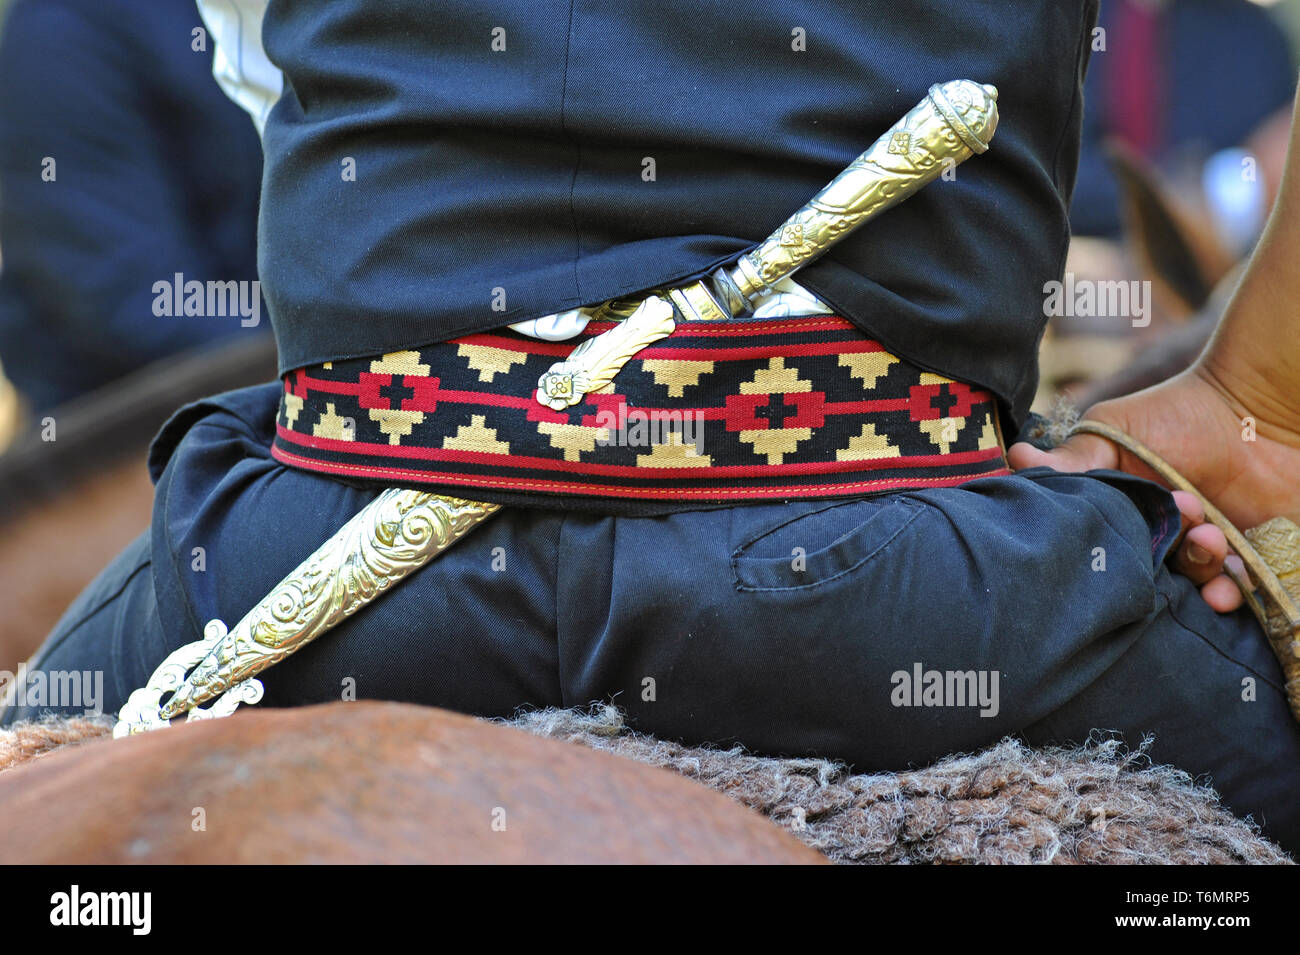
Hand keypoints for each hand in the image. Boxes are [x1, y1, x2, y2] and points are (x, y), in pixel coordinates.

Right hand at [1008, 364, 1299, 612]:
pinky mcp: (1246, 560)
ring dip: (1196, 573)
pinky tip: (1226, 584)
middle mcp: (1157, 538)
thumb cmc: (1179, 412)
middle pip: (1143, 575)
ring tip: (1209, 539)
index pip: (1101, 550)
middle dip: (1158, 561)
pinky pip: (1233, 597)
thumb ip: (1074, 457)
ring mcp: (1202, 552)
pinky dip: (1227, 598)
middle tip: (1178, 516)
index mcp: (1122, 514)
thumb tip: (1014, 457)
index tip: (1113, 530)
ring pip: (1188, 588)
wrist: (1257, 408)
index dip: (1104, 552)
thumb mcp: (1114, 430)